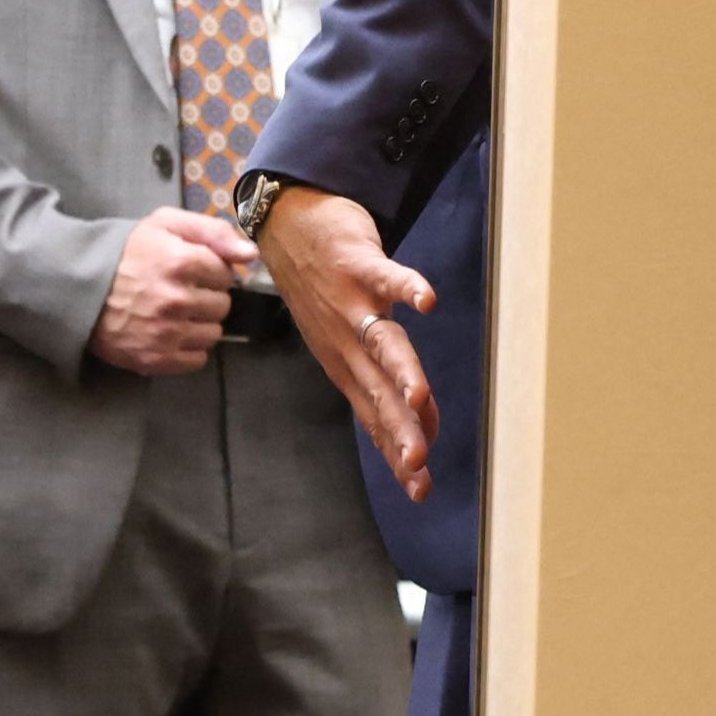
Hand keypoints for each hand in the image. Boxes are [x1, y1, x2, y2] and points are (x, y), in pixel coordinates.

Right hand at [89, 205, 255, 374]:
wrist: (77, 286)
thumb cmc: (126, 252)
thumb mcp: (165, 223)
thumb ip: (212, 231)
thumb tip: (250, 255)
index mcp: (181, 261)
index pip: (226, 275)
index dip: (210, 271)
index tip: (189, 270)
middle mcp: (176, 300)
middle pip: (222, 306)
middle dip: (206, 297)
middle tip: (179, 291)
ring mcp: (165, 333)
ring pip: (213, 334)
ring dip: (199, 323)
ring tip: (174, 313)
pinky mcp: (154, 359)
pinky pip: (197, 360)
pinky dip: (188, 348)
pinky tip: (170, 333)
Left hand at [253, 186, 438, 492]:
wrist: (288, 226)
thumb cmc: (324, 288)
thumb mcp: (348, 340)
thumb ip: (386, 378)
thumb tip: (423, 418)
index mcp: (344, 364)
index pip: (375, 416)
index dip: (396, 452)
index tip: (420, 489)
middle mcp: (345, 342)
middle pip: (379, 392)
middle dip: (400, 430)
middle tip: (419, 464)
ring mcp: (351, 303)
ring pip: (381, 345)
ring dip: (401, 372)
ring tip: (420, 400)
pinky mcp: (358, 264)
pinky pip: (386, 277)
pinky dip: (406, 287)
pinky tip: (427, 302)